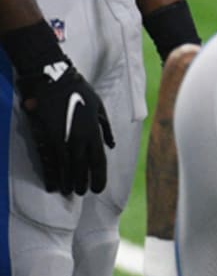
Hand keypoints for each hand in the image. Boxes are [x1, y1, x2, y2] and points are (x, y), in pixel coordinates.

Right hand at [20, 58, 114, 195]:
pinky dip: (52, 175)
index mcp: (93, 132)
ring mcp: (61, 140)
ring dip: (68, 182)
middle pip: (82, 168)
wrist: (53, 82)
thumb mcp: (100, 107)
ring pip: (66, 168)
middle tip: (83, 193)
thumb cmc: (79, 92)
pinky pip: (50, 162)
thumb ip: (105, 128)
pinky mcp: (46, 139)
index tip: (99, 189)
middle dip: (83, 183)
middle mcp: (79, 140)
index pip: (98, 161)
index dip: (99, 177)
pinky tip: (53, 186)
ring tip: (69, 193)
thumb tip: (112, 145)